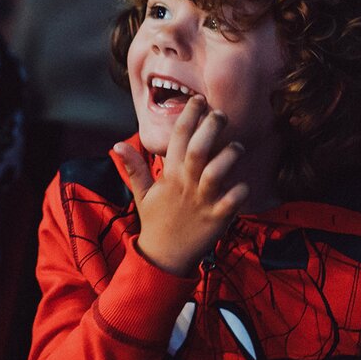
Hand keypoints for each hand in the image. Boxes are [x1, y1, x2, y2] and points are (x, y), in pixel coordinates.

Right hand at [113, 95, 248, 276]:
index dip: (189, 116)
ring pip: (217, 171)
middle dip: (211, 127)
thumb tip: (116, 145)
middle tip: (221, 114)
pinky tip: (244, 184)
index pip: (177, 138)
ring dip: (229, 155)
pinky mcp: (216, 219)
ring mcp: (202, 201)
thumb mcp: (142, 194)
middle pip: (198, 148)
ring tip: (237, 146)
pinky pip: (233, 201)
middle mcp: (186, 184)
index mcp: (169, 175)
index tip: (199, 100)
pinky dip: (240, 190)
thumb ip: (134, 167)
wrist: (163, 259)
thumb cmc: (157, 222)